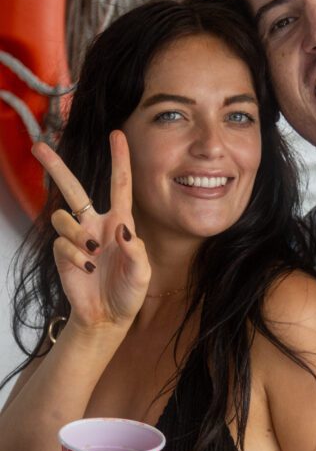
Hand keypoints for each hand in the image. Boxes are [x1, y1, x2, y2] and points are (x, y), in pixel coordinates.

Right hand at [32, 131, 150, 332]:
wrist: (107, 317)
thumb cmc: (129, 291)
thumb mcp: (142, 273)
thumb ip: (137, 252)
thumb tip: (124, 230)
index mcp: (120, 221)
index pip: (120, 184)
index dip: (120, 159)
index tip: (116, 133)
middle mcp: (96, 223)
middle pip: (73, 188)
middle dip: (56, 167)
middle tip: (38, 146)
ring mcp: (78, 238)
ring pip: (63, 216)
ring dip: (77, 233)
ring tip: (92, 252)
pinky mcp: (63, 254)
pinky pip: (60, 243)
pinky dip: (73, 254)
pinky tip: (85, 267)